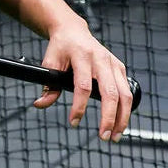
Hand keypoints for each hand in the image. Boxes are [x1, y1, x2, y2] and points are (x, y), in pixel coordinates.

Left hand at [33, 18, 132, 143]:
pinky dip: (125, 109)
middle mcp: (101, 59)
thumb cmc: (60, 47)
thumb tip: (41, 104)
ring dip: (122, 118)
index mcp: (81, 56)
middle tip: (104, 137)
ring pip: (124, 94)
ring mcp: (113, 63)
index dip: (79, 106)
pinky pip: (126, 90)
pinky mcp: (120, 67)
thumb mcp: (50, 62)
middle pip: (110, 93)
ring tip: (115, 136)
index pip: (83, 85)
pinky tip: (120, 122)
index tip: (73, 122)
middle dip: (109, 117)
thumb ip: (48, 85)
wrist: (73, 30)